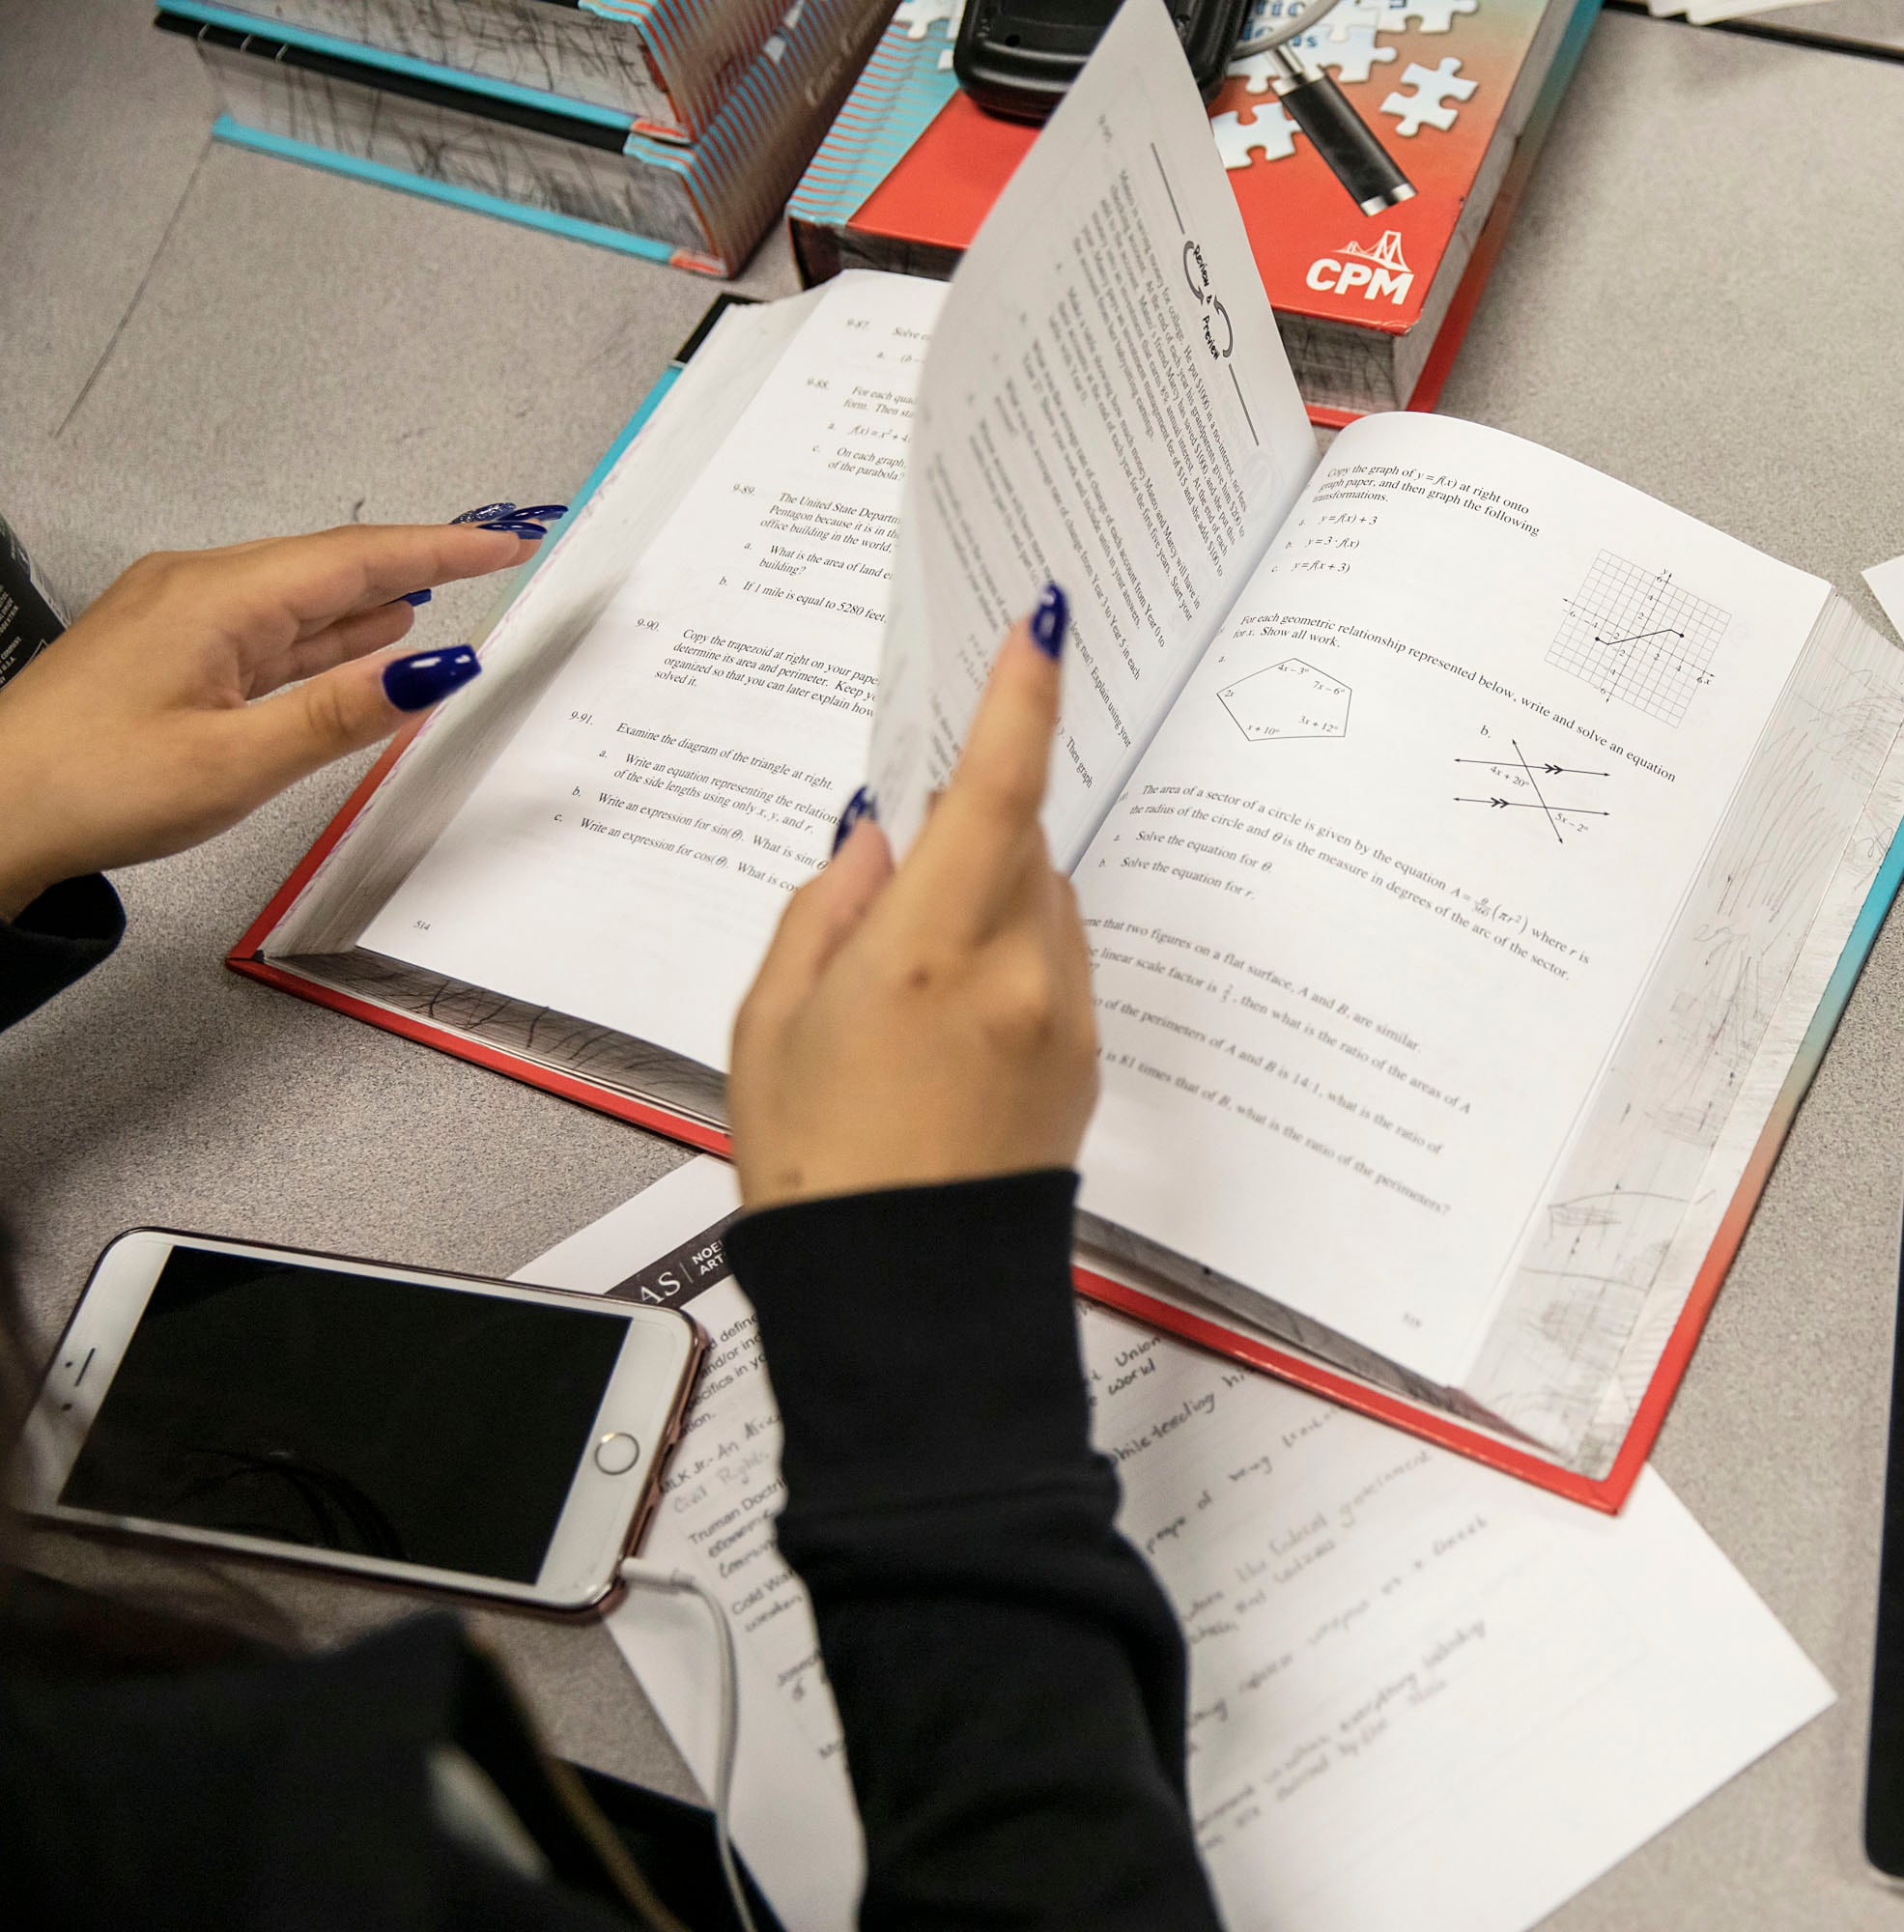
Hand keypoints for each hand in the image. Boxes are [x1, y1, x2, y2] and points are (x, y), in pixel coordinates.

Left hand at [0, 521, 541, 918]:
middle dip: (414, 564)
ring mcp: (174, 617)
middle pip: (328, 566)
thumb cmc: (93, 786)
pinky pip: (263, 628)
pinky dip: (321, 632)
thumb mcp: (237, 761)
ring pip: (296, 598)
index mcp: (217, 600)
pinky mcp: (161, 651)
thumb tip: (438, 666)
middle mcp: (195, 589)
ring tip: (442, 594)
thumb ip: (344, 711)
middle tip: (490, 561)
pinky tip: (354, 639)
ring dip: (370, 598)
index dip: (439, 549)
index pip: (356, 559)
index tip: (506, 542)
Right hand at [730, 598, 1096, 1208]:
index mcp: (932, 947)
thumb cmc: (820, 1166)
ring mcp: (1065, 1016)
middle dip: (972, 831)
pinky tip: (950, 1028)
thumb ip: (829, 908)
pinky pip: (1056, 966)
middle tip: (900, 874)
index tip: (1043, 627)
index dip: (1023, 696)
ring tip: (910, 989)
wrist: (905, 1293)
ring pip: (1044, 902)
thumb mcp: (775, 1020)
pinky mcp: (1085, 1059)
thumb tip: (878, 840)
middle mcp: (1019, 971)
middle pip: (1022, 840)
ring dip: (993, 900)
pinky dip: (1013, 960)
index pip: (998, 786)